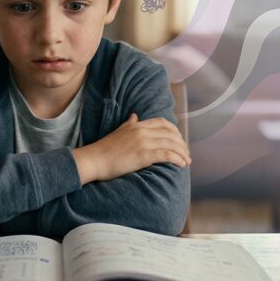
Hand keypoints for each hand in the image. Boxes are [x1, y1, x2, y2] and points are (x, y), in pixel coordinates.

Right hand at [72, 114, 190, 184]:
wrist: (93, 160)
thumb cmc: (104, 149)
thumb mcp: (118, 131)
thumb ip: (129, 124)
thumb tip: (134, 116)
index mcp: (137, 125)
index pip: (163, 123)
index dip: (175, 131)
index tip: (180, 140)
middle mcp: (142, 131)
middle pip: (171, 134)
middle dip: (182, 144)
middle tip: (186, 154)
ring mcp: (143, 142)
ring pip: (171, 144)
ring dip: (182, 153)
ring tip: (187, 161)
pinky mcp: (143, 155)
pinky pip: (166, 155)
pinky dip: (177, 159)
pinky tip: (181, 165)